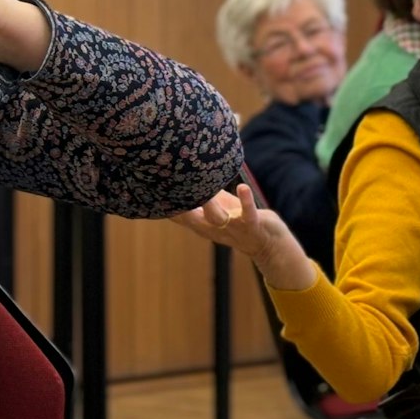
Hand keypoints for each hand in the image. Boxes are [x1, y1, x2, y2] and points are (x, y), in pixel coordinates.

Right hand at [169, 184, 316, 290]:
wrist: (270, 244)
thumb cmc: (241, 221)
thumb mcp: (217, 208)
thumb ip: (202, 195)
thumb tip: (186, 175)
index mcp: (203, 224)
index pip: (178, 215)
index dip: (164, 204)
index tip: (149, 189)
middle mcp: (214, 228)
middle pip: (191, 219)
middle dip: (179, 208)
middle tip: (165, 192)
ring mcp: (233, 227)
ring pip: (216, 218)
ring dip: (208, 206)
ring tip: (202, 190)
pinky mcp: (252, 224)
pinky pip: (248, 212)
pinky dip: (245, 200)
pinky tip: (242, 187)